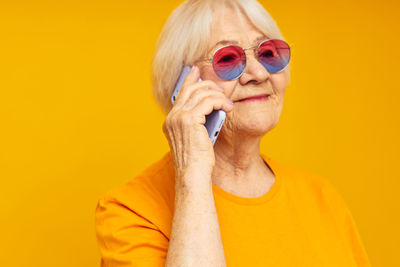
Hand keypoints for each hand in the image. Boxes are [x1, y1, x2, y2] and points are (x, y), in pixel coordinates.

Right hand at [163, 66, 233, 185]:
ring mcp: (179, 118)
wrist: (193, 175)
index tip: (197, 70)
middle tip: (222, 89)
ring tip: (228, 103)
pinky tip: (228, 108)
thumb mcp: (194, 138)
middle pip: (191, 89)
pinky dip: (220, 102)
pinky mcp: (190, 120)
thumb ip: (196, 122)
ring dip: (218, 95)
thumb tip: (209, 106)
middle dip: (208, 85)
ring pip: (201, 93)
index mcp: (171, 121)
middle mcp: (172, 117)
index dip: (189, 79)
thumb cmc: (197, 161)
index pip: (181, 93)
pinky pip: (208, 102)